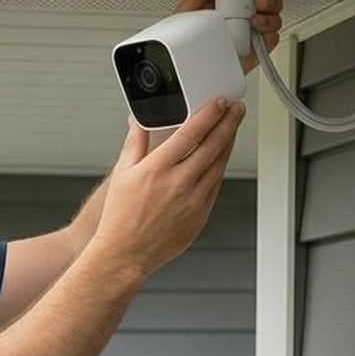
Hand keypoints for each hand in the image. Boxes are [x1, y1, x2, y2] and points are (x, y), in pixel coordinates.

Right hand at [94, 97, 246, 278]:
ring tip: (231, 128)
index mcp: (157, 169)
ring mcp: (193, 200)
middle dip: (228, 122)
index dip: (209, 113)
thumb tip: (137, 122)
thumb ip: (134, 144)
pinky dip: (220, 167)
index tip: (218, 101)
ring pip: (220, 164)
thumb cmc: (119, 219)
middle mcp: (178, 183)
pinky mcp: (201, 214)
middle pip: (213, 144)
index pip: (191, 132)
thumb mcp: (121, 175)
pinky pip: (216, 185)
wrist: (125, 254)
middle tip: (235, 109)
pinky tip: (219, 158)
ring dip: (228, 142)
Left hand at [176, 0, 286, 73]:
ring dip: (270, 11)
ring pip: (273, 16)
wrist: (190, 74)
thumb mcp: (186, 18)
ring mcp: (250, 32)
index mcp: (229, 2)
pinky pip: (271, 38)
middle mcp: (243, 16)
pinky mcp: (255, 49)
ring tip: (256, 14)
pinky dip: (270, 32)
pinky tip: (257, 28)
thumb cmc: (187, 46)